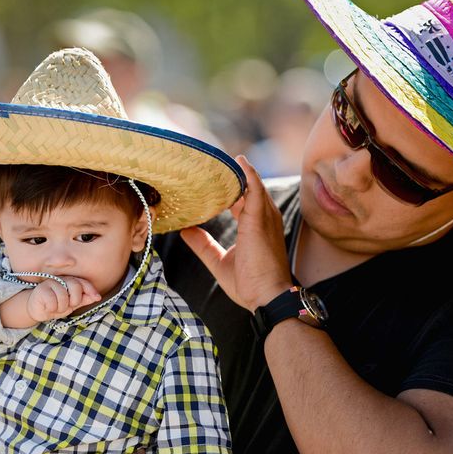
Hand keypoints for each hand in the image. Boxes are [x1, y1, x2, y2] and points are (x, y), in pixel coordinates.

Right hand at [26, 276, 100, 322]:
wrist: (38, 310)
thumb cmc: (56, 305)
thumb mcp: (72, 304)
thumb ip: (83, 299)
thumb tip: (97, 297)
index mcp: (70, 282)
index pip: (83, 283)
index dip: (90, 289)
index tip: (97, 297)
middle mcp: (61, 280)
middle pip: (75, 286)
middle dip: (74, 300)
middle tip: (69, 305)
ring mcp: (51, 283)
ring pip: (63, 296)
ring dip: (61, 307)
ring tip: (56, 307)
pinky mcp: (41, 289)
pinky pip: (52, 301)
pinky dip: (52, 308)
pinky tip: (48, 307)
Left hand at [180, 156, 291, 310]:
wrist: (266, 297)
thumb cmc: (249, 283)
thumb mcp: (218, 261)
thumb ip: (203, 244)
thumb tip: (186, 230)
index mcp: (254, 226)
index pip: (241, 200)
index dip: (228, 189)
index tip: (210, 178)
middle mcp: (262, 218)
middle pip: (246, 188)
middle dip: (230, 176)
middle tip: (210, 162)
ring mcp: (264, 217)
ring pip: (251, 185)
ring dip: (237, 171)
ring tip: (220, 156)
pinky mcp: (260, 220)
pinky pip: (255, 190)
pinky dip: (248, 174)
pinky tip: (239, 161)